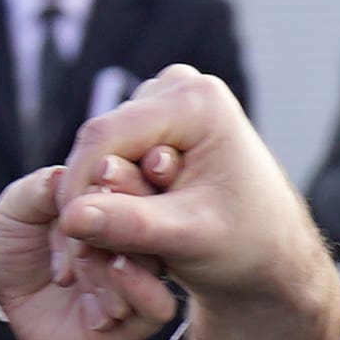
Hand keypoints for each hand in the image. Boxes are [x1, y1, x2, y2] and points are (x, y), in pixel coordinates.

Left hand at [0, 162, 181, 339]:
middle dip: (130, 211)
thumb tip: (67, 171)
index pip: (142, 184)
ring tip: (91, 248)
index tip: (106, 172)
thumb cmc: (14, 244)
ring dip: (125, 251)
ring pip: (158, 263)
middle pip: (157, 222)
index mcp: (116, 206)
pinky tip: (113, 270)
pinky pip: (157, 307)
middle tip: (101, 208)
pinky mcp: (132, 323)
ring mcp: (136, 282)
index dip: (129, 175)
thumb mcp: (18, 207)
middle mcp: (134, 243)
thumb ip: (43, 187)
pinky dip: (140, 287)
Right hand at [56, 68, 339, 339]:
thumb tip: (70, 218)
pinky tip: (136, 228)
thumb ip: (129, 225)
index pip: (106, 135)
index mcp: (196, 100)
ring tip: (134, 243)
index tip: (69, 235)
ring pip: (103, 153)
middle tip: (107, 251)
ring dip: (105, 199)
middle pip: (102, 142)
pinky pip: (113, 158)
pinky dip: (115, 196)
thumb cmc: (245, 246)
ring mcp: (166, 101)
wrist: (271, 252)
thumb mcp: (187, 239)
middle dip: (96, 196)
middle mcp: (179, 86)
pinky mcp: (156, 121)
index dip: (78, 185)